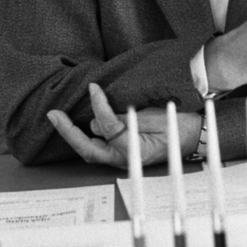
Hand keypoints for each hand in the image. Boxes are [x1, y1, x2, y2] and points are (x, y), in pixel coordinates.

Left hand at [46, 84, 202, 166]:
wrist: (194, 135)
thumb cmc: (178, 127)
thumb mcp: (154, 119)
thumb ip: (126, 120)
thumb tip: (99, 119)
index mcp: (134, 152)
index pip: (108, 127)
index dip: (99, 106)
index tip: (94, 88)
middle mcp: (123, 159)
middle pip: (88, 149)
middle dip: (68, 132)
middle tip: (53, 114)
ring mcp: (120, 157)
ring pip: (91, 148)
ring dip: (76, 133)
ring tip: (60, 115)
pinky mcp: (120, 151)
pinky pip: (99, 144)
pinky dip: (87, 133)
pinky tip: (77, 122)